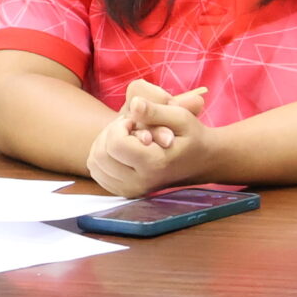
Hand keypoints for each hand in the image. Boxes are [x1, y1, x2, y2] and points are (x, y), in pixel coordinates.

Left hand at [86, 81, 210, 197]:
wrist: (202, 161)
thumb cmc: (192, 136)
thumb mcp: (180, 117)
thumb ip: (155, 111)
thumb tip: (134, 104)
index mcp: (154, 163)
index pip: (115, 143)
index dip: (120, 125)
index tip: (134, 121)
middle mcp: (140, 182)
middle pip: (100, 155)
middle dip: (109, 133)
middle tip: (129, 127)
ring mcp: (132, 190)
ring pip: (94, 165)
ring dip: (104, 144)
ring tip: (125, 138)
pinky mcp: (125, 192)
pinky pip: (97, 173)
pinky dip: (102, 157)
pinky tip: (120, 150)